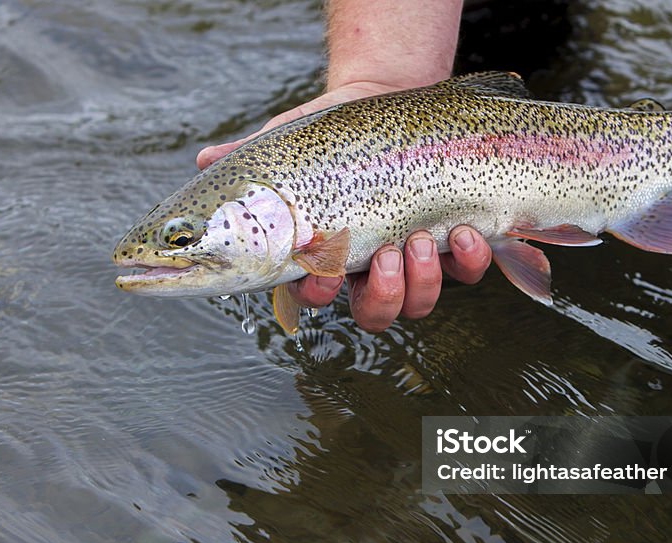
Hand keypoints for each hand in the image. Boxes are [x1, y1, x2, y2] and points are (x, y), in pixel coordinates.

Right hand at [196, 81, 493, 332]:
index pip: (317, 294)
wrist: (388, 99)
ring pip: (419, 302)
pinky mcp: (455, 241)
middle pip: (376, 314)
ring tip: (421, 238)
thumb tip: (203, 162)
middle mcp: (370, 267)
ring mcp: (415, 258)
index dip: (320, 292)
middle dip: (383, 295)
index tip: (321, 267)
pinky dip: (468, 260)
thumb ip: (248, 161)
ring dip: (422, 280)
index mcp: (327, 255)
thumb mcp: (287, 145)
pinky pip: (467, 273)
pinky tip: (466, 231)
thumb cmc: (329, 134)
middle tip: (386, 253)